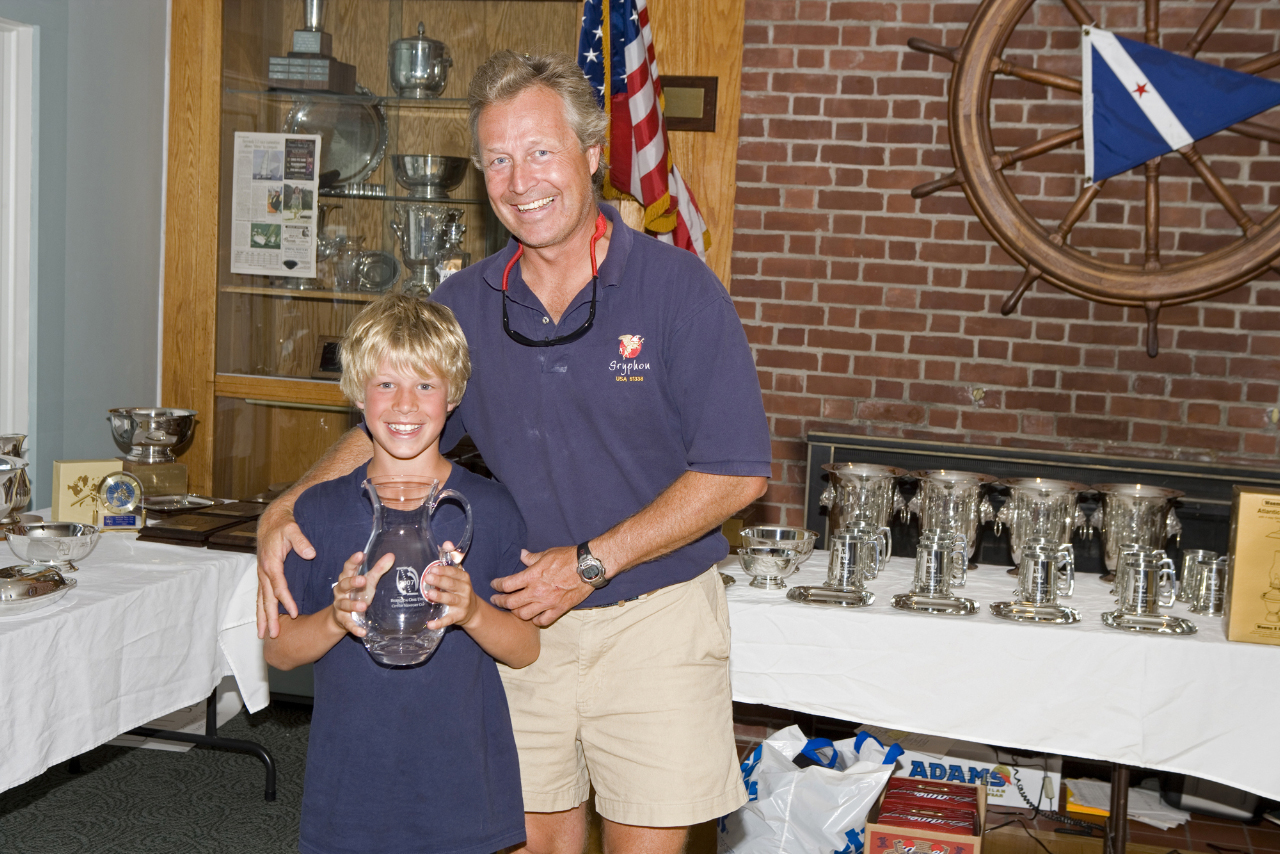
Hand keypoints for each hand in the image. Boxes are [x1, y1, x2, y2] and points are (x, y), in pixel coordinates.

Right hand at [256, 503, 316, 638]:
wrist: (271, 521)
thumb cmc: (284, 525)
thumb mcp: (293, 529)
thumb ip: (301, 541)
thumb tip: (310, 553)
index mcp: (272, 563)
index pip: (279, 586)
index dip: (286, 601)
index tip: (294, 613)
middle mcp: (264, 571)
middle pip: (267, 599)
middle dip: (270, 617)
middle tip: (273, 634)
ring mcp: (262, 575)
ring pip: (261, 600)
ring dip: (262, 618)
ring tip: (263, 635)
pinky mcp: (263, 576)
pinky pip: (261, 596)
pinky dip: (261, 609)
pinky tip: (264, 620)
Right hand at [331, 551, 381, 636]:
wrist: (342, 617)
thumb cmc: (358, 593)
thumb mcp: (368, 581)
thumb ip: (378, 569)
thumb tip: (391, 555)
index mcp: (347, 578)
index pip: (348, 568)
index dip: (353, 561)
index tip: (360, 555)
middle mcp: (341, 591)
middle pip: (343, 584)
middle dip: (352, 582)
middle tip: (362, 580)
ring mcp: (340, 606)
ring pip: (344, 604)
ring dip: (353, 605)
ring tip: (364, 606)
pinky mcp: (343, 620)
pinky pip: (348, 624)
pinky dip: (355, 628)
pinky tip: (363, 631)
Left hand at [423, 559, 476, 629]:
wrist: (472, 611)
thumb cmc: (460, 588)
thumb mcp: (458, 574)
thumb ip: (452, 558)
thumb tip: (447, 543)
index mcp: (464, 578)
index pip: (454, 573)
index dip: (444, 570)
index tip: (433, 569)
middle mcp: (464, 591)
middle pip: (451, 585)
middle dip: (440, 581)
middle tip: (427, 578)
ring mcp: (461, 604)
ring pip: (450, 600)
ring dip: (440, 597)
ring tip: (429, 594)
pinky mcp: (457, 617)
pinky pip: (447, 620)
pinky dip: (439, 623)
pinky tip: (429, 624)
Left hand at [490, 546, 592, 626]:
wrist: (588, 568)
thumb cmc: (568, 558)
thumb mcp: (547, 554)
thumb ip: (531, 558)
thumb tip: (521, 554)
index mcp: (533, 575)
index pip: (507, 584)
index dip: (497, 585)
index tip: (494, 585)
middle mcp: (537, 591)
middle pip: (511, 603)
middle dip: (500, 602)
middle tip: (496, 600)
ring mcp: (548, 603)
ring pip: (523, 615)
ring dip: (515, 613)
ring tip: (513, 609)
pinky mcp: (559, 609)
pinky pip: (542, 621)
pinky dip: (535, 621)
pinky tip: (533, 617)